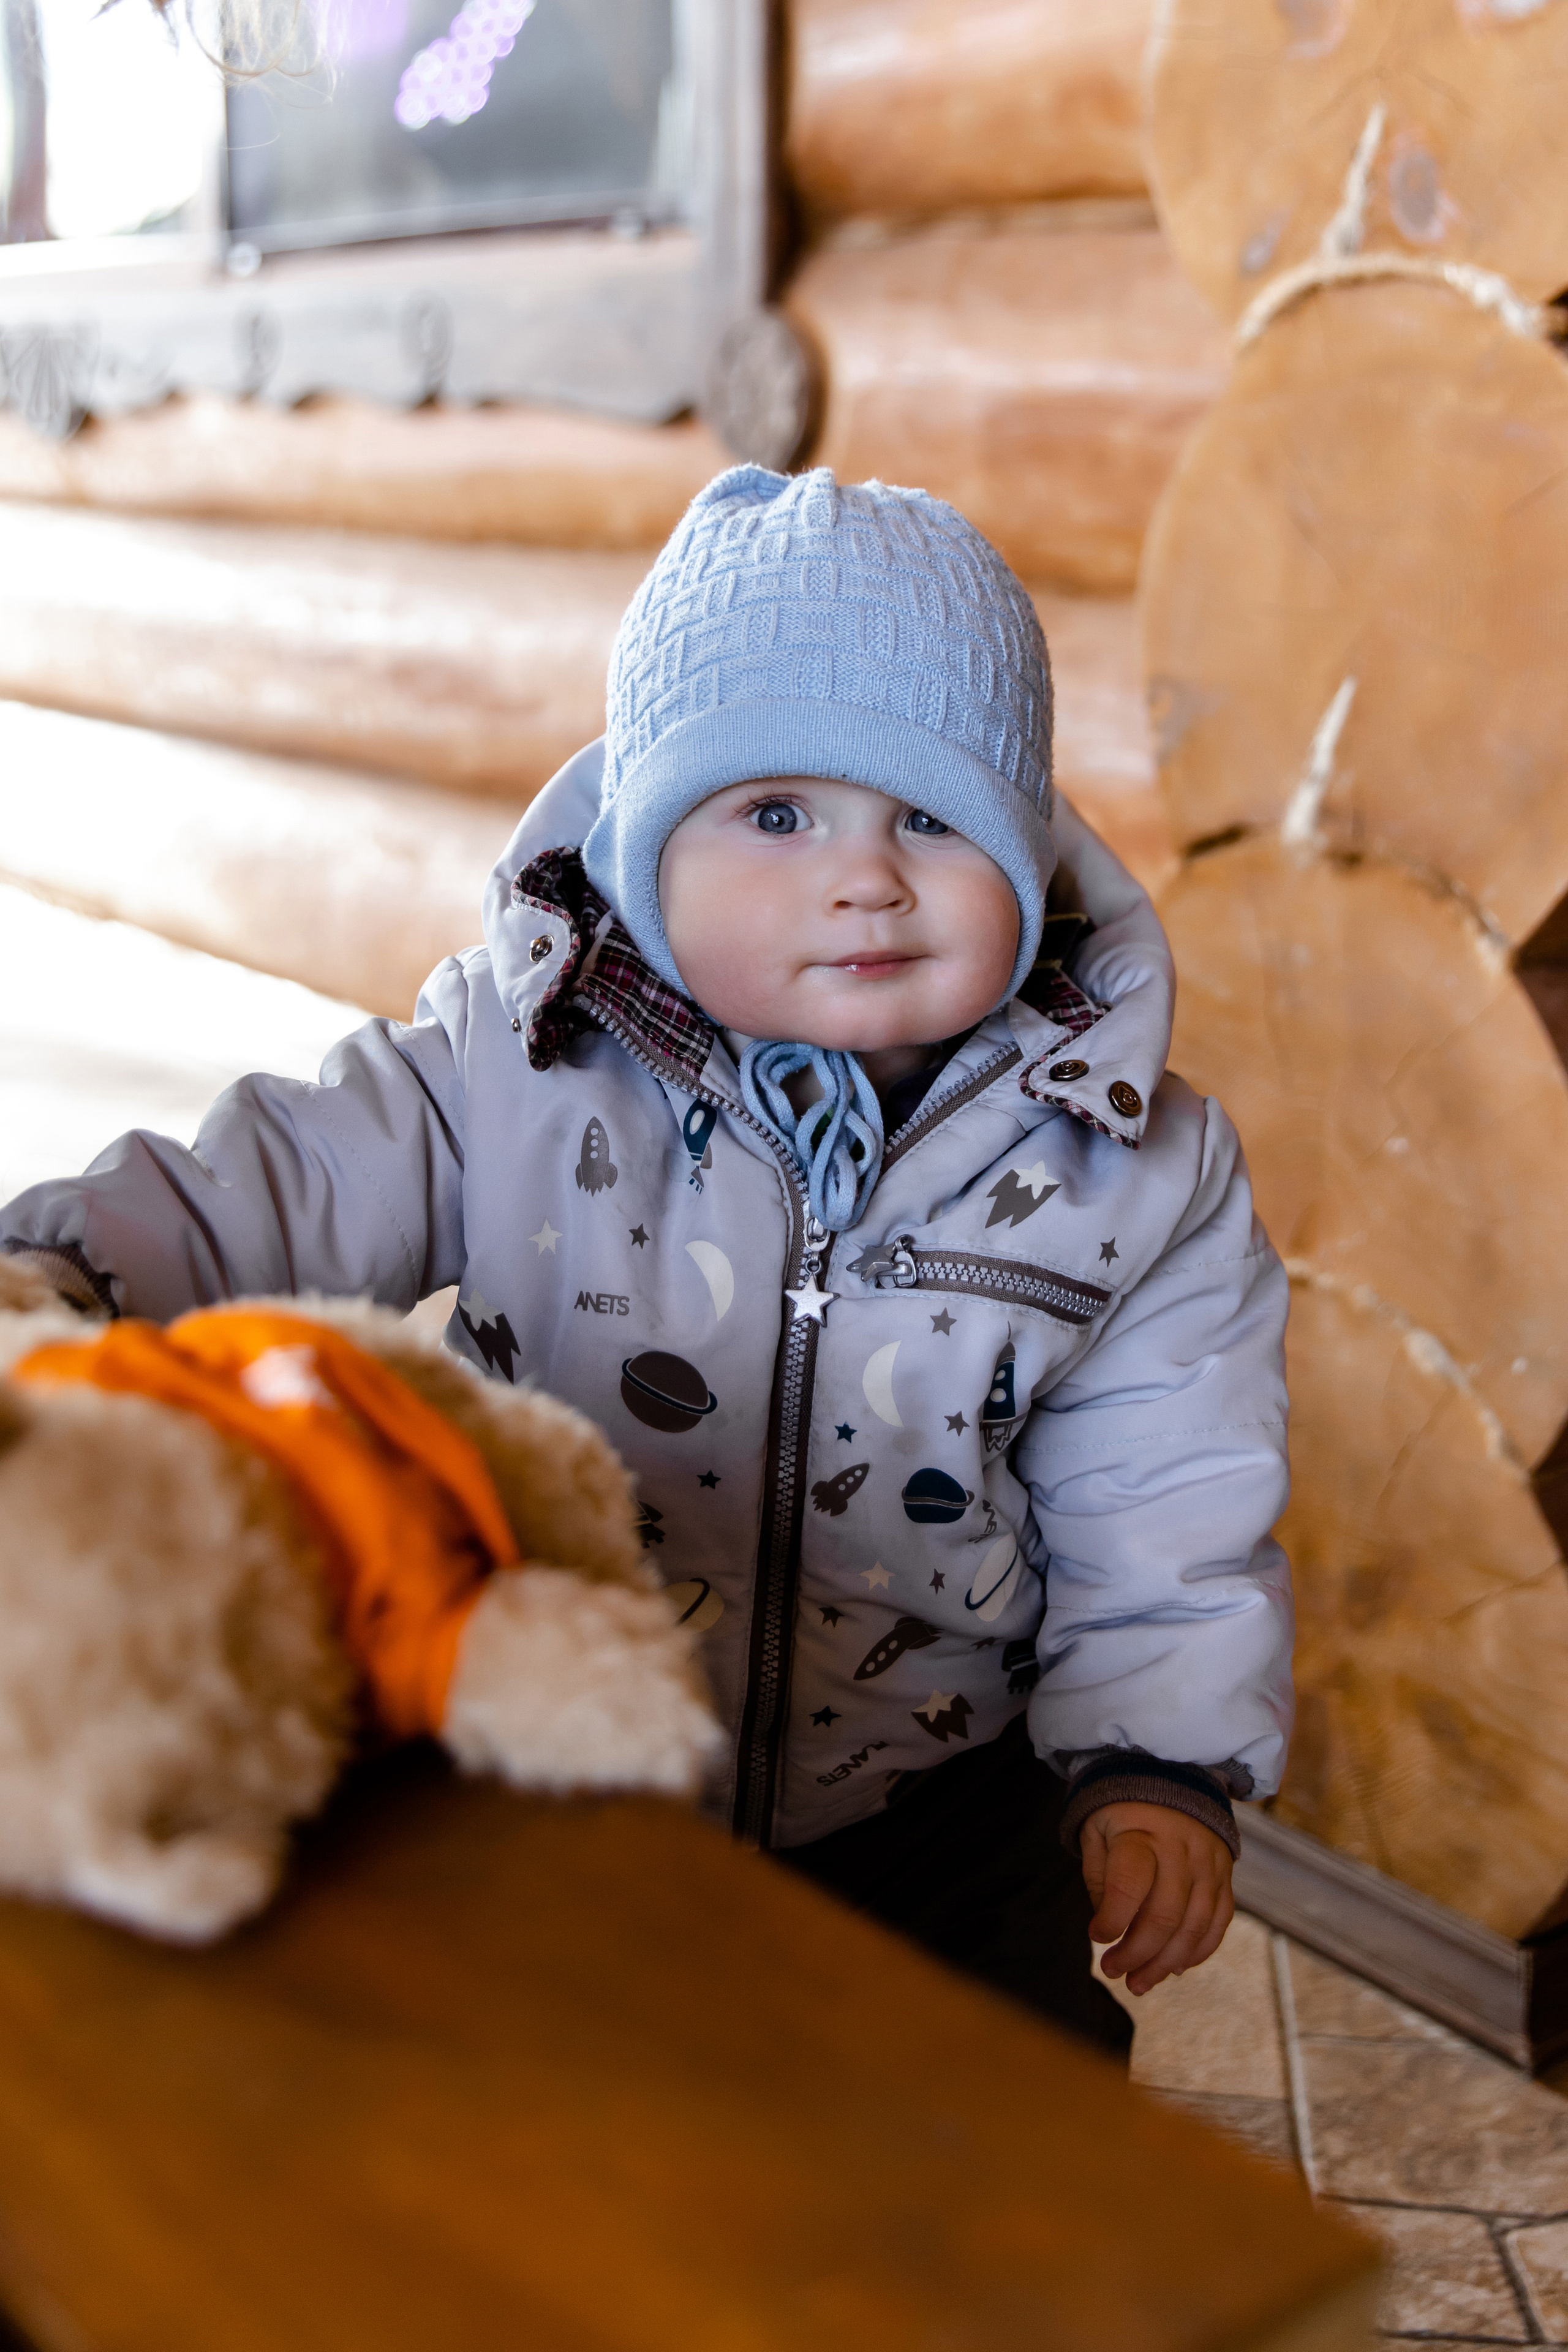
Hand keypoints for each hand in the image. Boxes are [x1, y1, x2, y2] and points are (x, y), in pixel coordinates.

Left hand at [1081, 1800, 1233, 1995]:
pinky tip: (1174, 1967)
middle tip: (1115, 1971)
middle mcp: (1180, 1850)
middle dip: (1138, 1954)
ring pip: (1194, 1927)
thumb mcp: (1097, 1831)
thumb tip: (1108, 1932)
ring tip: (1140, 1983)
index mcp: (1141, 1833)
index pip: (1129, 1886)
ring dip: (1166, 1963)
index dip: (1112, 1920)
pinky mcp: (1225, 1875)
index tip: (1096, 1937)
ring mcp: (1209, 1863)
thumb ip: (1100, 1880)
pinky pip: (1218, 1922)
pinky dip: (1198, 1951)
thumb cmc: (1123, 1813)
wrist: (1170, 1777)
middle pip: (1165, 1916)